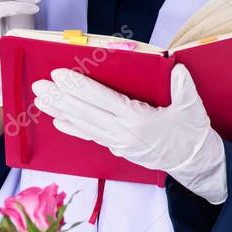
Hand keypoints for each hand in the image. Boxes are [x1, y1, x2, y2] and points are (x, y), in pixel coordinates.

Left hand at [32, 66, 227, 203]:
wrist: (192, 162)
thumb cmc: (191, 133)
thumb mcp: (192, 108)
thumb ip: (183, 88)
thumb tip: (176, 70)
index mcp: (137, 120)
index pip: (101, 100)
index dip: (79, 88)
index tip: (60, 75)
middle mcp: (121, 133)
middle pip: (84, 113)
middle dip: (60, 99)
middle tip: (39, 86)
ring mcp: (116, 142)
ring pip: (83, 125)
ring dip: (60, 112)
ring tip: (41, 100)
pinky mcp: (116, 148)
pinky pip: (90, 136)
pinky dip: (72, 128)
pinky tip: (57, 121)